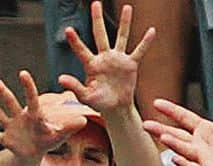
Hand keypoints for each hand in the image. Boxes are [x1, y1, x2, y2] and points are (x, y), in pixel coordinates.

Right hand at [0, 69, 83, 158]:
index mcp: (34, 115)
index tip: (22, 74)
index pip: (31, 99)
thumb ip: (70, 127)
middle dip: (1, 91)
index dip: (27, 87)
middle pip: (9, 102)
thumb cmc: (48, 140)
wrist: (36, 153)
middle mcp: (20, 118)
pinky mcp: (5, 139)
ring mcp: (11, 127)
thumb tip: (84, 120)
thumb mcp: (60, 135)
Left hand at [59, 2, 153, 116]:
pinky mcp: (130, 64)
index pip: (81, 51)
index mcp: (92, 66)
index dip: (75, 41)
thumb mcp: (85, 96)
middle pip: (100, 35)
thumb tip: (60, 78)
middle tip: (95, 3)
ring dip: (124, 23)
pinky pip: (139, 51)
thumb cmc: (98, 103)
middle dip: (97, 19)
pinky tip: (151, 31)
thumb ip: (74, 87)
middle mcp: (104, 58)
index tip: (68, 29)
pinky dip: (145, 42)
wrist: (115, 108)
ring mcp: (118, 59)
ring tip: (127, 8)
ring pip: (121, 37)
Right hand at [143, 75, 212, 165]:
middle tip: (146, 125)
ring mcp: (201, 157)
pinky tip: (177, 157)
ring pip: (183, 149)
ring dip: (173, 144)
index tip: (157, 103)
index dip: (170, 110)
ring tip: (163, 136)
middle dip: (160, 130)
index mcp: (204, 129)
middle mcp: (199, 143)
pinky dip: (184, 164)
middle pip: (176, 135)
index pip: (183, 117)